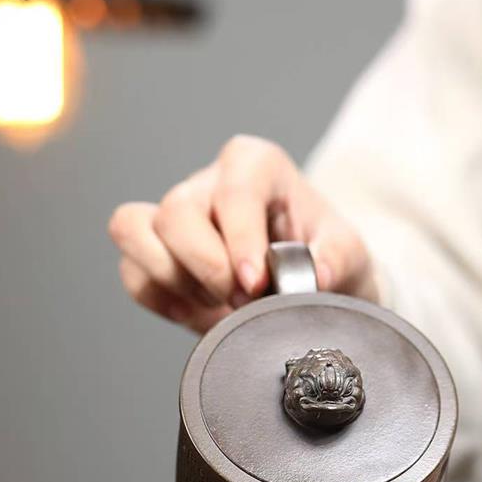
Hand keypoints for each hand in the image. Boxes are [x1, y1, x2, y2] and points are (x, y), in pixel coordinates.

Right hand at [108, 135, 377, 331]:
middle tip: (240, 300)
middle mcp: (208, 184)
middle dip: (204, 266)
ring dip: (173, 278)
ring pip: (134, 230)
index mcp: (256, 166)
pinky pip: (132, 273)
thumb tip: (315, 274)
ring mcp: (174, 215)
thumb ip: (337, 259)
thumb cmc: (326, 257)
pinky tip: (201, 314)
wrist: (312, 284)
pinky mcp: (152, 251)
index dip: (240, 239)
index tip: (256, 283)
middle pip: (175, 211)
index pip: (235, 190)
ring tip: (218, 304)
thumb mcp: (349, 255)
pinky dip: (162, 301)